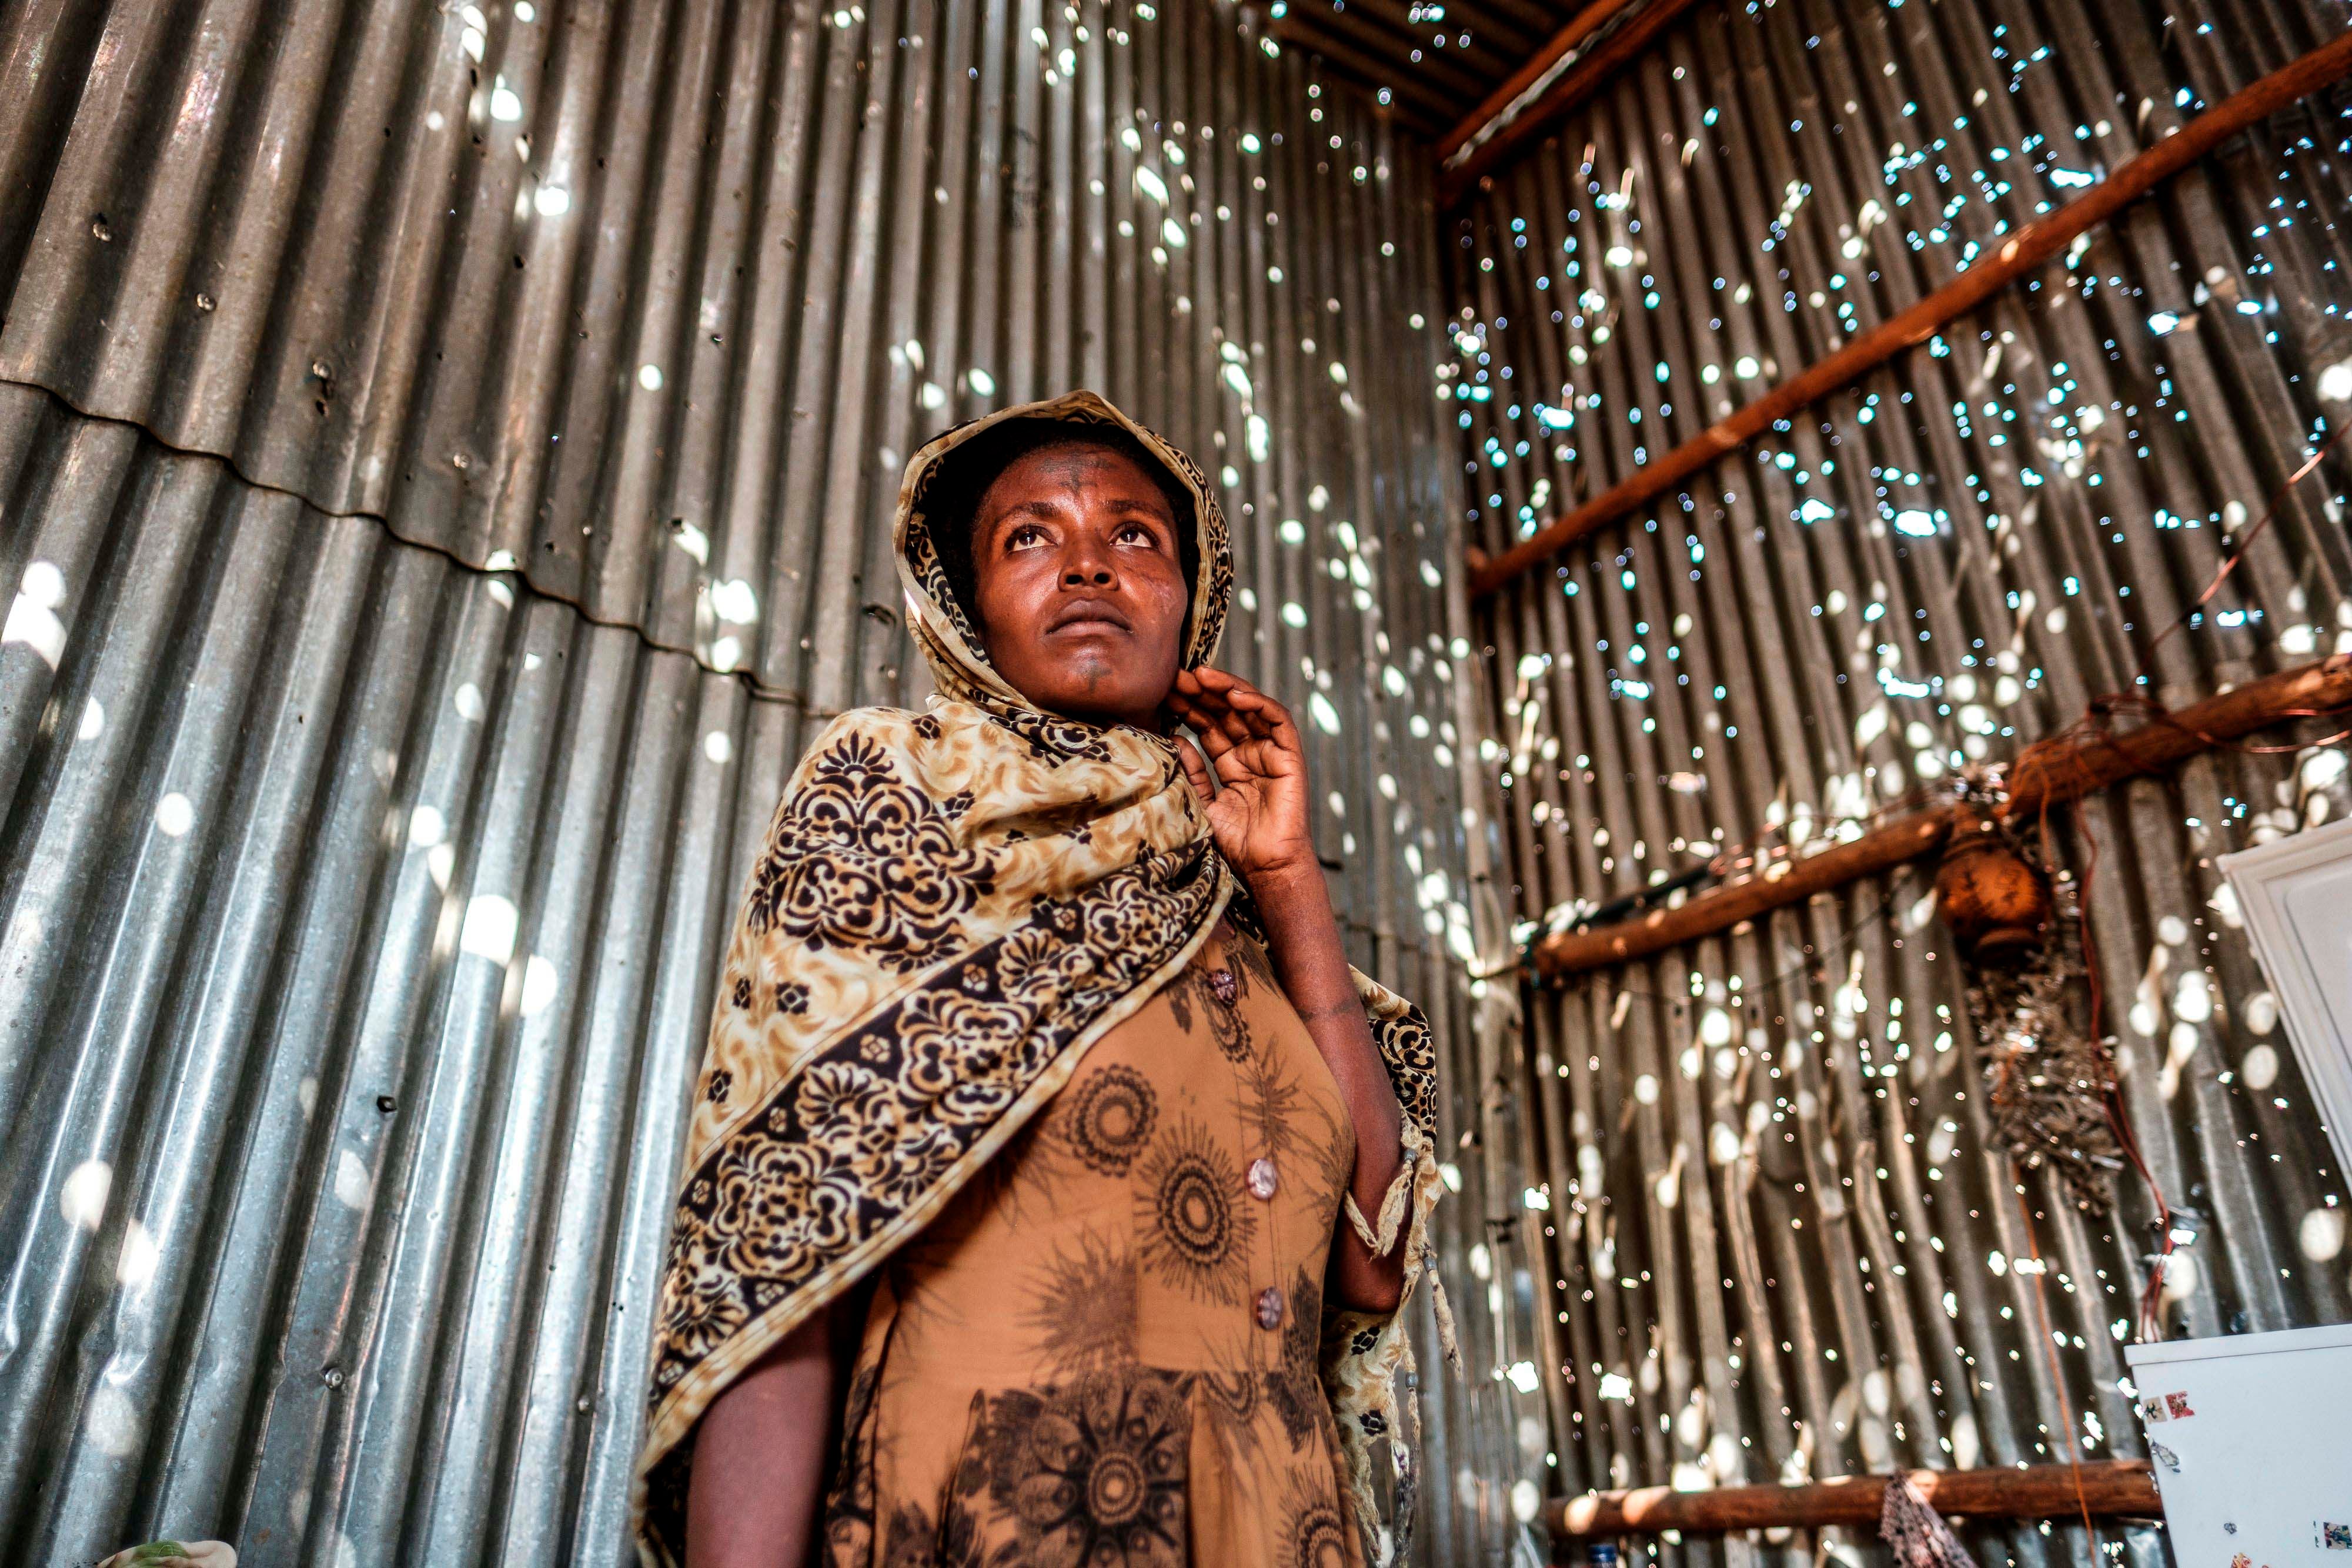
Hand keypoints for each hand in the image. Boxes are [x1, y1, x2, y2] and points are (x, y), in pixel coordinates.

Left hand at [1167, 666, 1320, 888]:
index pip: (1209, 726)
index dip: (1189, 708)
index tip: (1165, 692)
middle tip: (1177, 676)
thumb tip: (1173, 738)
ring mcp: (1272, 753)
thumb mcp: (1202, 803)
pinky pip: (1277, 720)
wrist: (1265, 867)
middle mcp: (1252, 754)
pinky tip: (1234, 694)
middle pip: (1226, 713)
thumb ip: (1191, 771)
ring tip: (1200, 676)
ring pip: (1250, 709)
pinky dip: (1258, 703)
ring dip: (1226, 689)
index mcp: (1232, 764)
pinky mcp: (1290, 756)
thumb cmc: (1236, 844)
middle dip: (1202, 692)